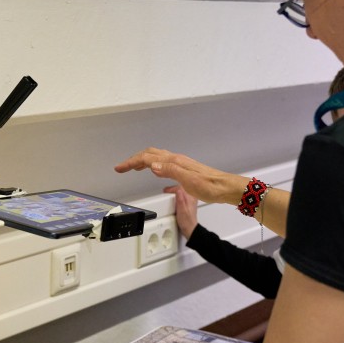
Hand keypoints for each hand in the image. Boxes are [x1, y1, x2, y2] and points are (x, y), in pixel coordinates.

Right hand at [114, 147, 239, 204]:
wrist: (224, 188)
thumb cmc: (209, 186)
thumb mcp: (188, 180)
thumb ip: (170, 171)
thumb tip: (152, 165)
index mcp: (174, 162)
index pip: (147, 158)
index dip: (131, 162)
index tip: (120, 168)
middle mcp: (176, 160)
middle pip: (150, 155)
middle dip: (134, 160)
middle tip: (122, 167)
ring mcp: (180, 164)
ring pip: (156, 158)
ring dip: (142, 161)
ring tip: (133, 167)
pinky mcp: (183, 169)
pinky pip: (163, 163)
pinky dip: (153, 164)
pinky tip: (154, 170)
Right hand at [163, 185, 197, 239]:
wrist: (190, 228)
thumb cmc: (186, 221)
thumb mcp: (182, 210)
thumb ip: (180, 199)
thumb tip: (178, 190)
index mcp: (190, 198)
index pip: (181, 188)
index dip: (172, 188)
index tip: (166, 191)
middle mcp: (191, 198)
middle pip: (183, 188)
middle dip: (174, 188)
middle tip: (167, 191)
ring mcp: (191, 201)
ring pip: (183, 191)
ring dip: (176, 191)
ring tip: (170, 193)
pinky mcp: (189, 204)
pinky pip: (184, 196)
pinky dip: (178, 195)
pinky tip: (175, 198)